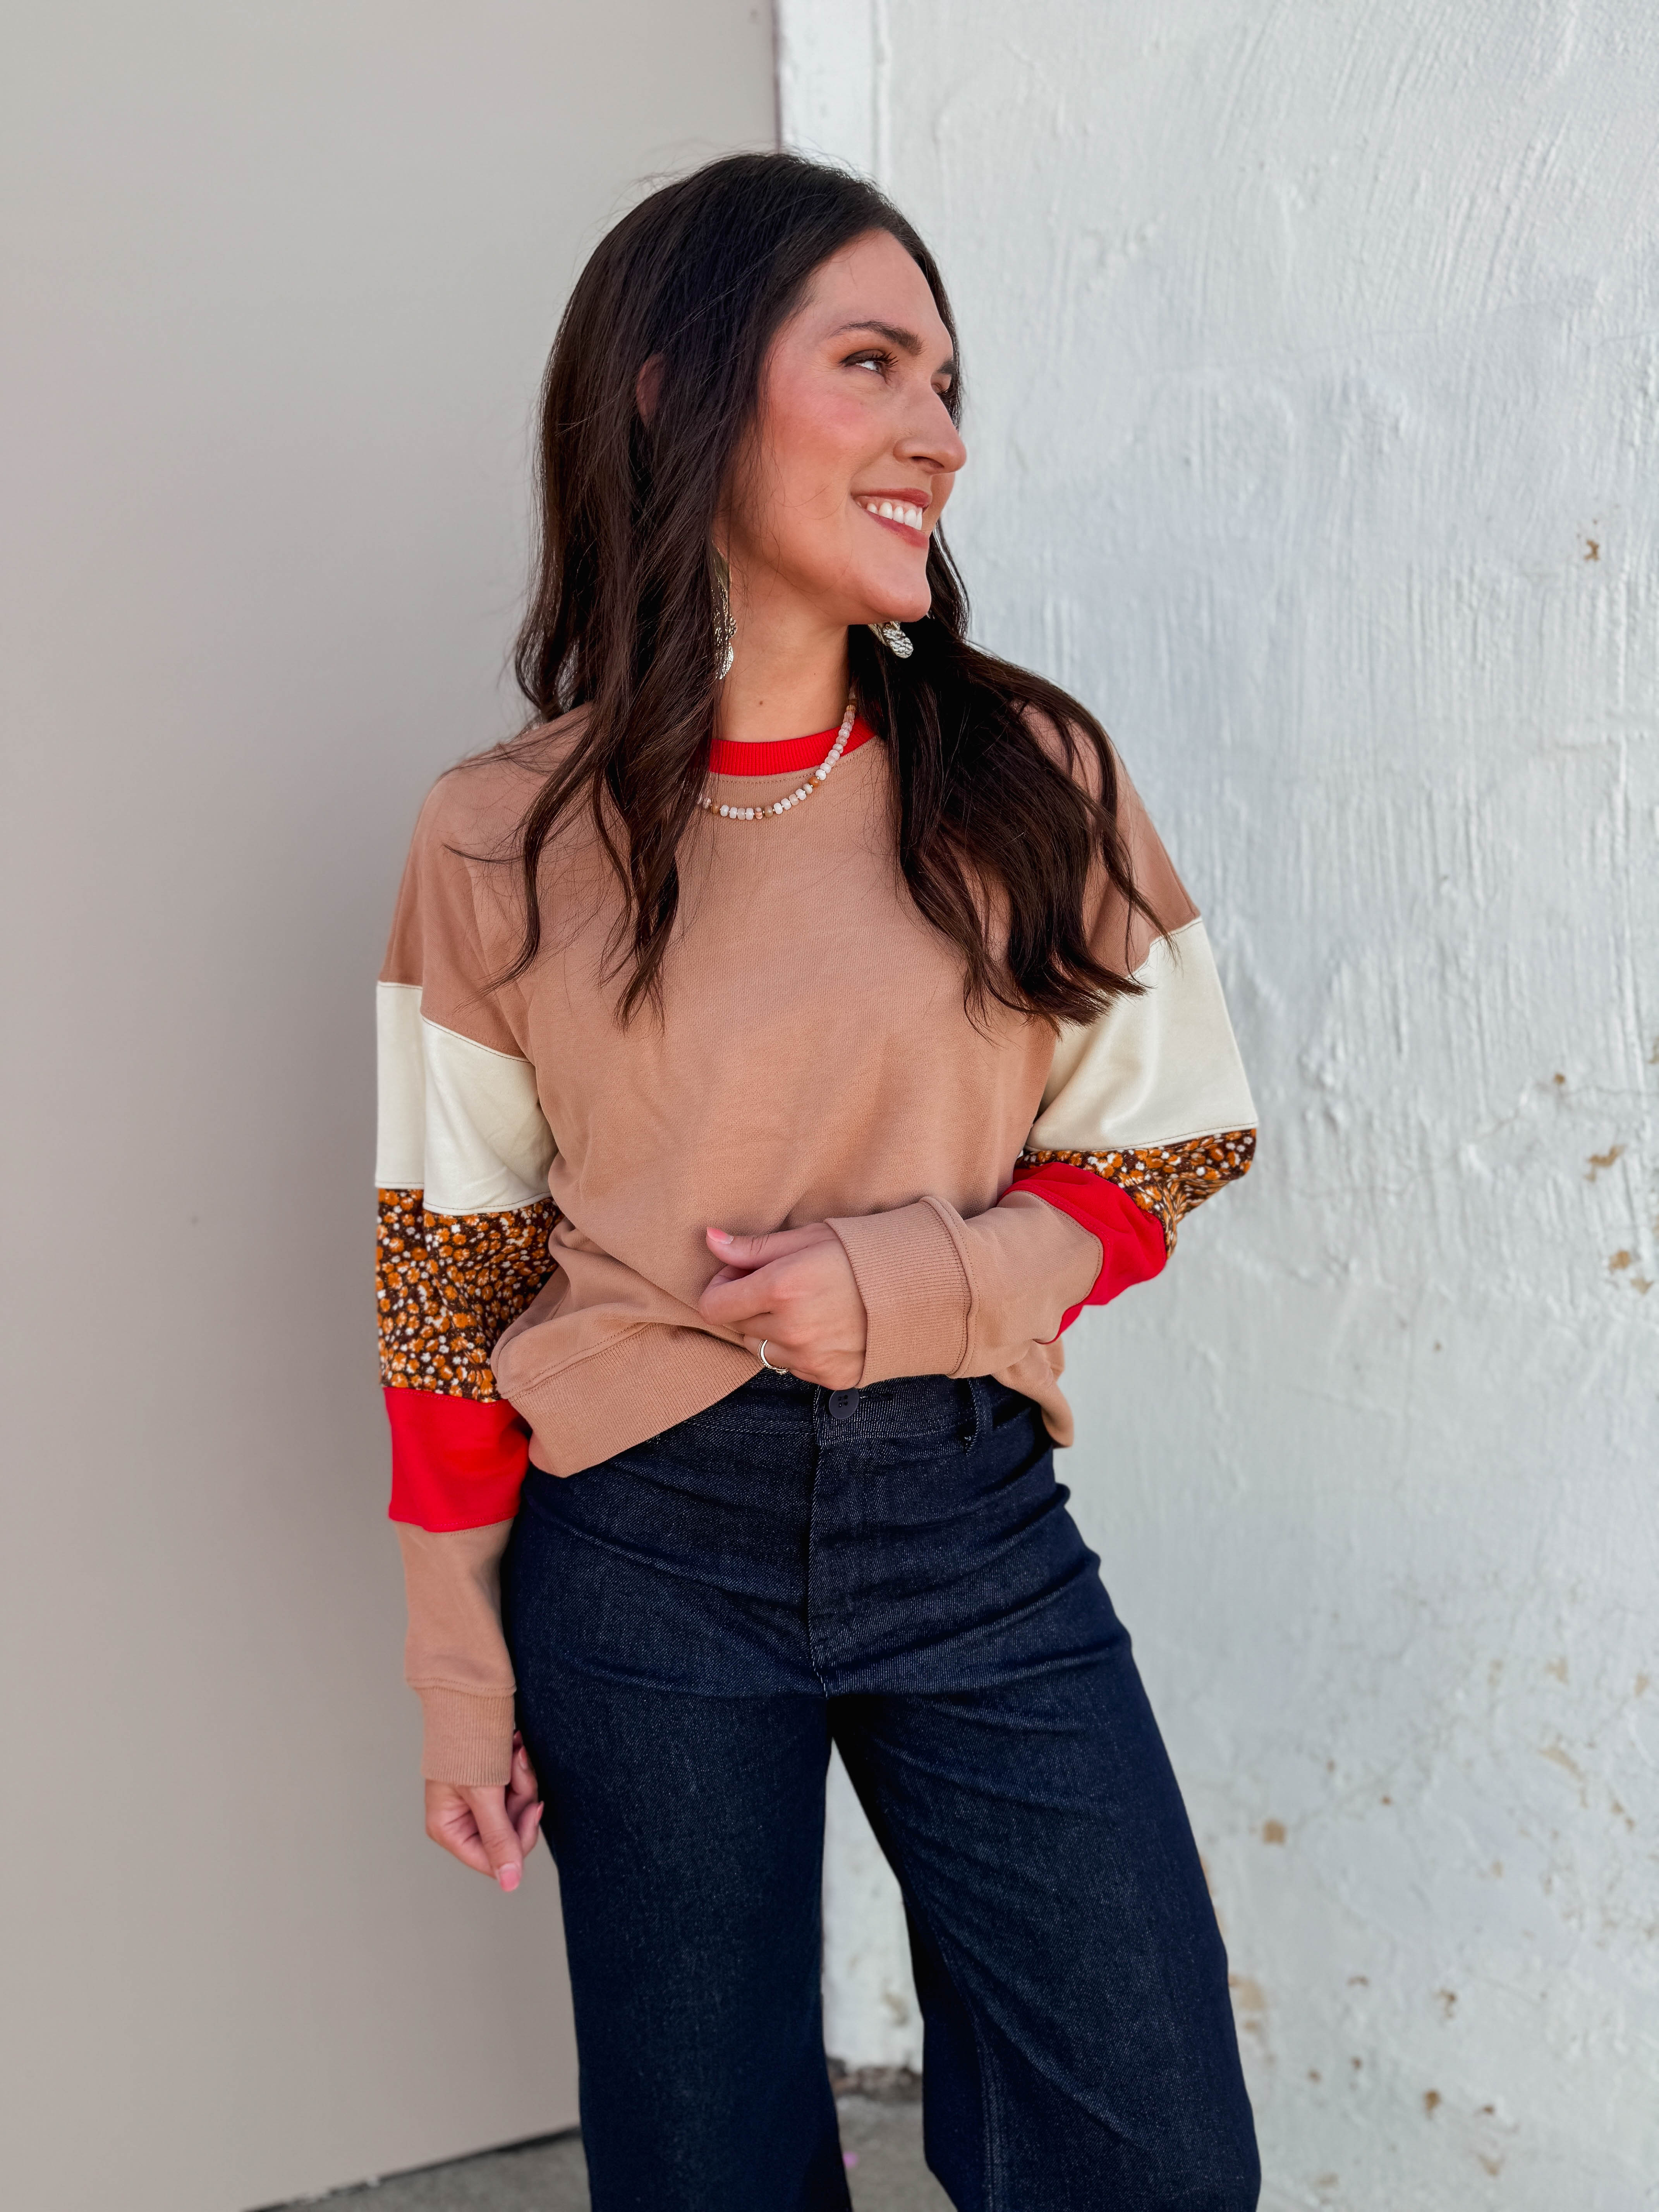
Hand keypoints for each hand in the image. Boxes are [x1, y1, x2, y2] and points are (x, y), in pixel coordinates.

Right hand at [424, 1729, 543, 1891]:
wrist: (468, 1695)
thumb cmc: (464, 1742)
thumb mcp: (483, 1794)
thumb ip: (499, 1839)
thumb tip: (510, 1884)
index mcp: (448, 1829)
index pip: (494, 1859)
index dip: (519, 1836)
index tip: (531, 1805)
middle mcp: (462, 1820)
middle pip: (510, 1834)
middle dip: (521, 1799)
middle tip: (518, 1766)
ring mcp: (479, 1802)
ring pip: (518, 1809)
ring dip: (523, 1778)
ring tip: (514, 1750)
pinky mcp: (494, 1784)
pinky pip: (518, 1789)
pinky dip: (521, 1769)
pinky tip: (515, 1748)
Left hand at [699, 1221, 866, 1388]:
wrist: (924, 1285)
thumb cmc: (864, 1252)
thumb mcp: (809, 1237)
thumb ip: (755, 1247)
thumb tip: (710, 1240)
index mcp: (782, 1288)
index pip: (715, 1306)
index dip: (720, 1286)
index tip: (739, 1274)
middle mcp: (792, 1329)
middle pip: (738, 1327)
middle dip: (748, 1305)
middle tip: (779, 1286)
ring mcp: (812, 1358)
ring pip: (762, 1351)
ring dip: (771, 1331)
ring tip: (804, 1307)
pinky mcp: (831, 1377)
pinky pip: (793, 1367)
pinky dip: (798, 1349)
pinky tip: (824, 1327)